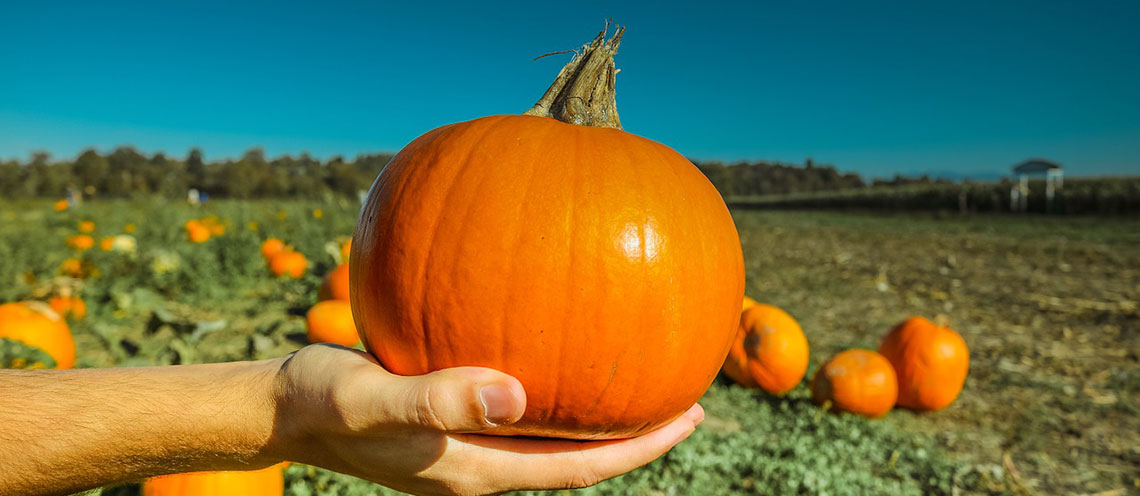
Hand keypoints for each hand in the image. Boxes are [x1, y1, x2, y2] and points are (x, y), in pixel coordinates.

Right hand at [266, 344, 704, 495]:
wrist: (281, 406)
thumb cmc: (322, 403)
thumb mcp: (374, 400)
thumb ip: (439, 401)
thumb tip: (515, 397)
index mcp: (476, 471)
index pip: (577, 468)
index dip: (638, 448)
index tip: (690, 414)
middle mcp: (482, 462)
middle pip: (577, 454)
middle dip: (634, 432)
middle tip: (687, 392)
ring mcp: (468, 443)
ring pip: (551, 430)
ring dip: (595, 406)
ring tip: (637, 367)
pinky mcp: (454, 415)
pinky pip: (517, 403)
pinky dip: (550, 379)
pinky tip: (556, 336)